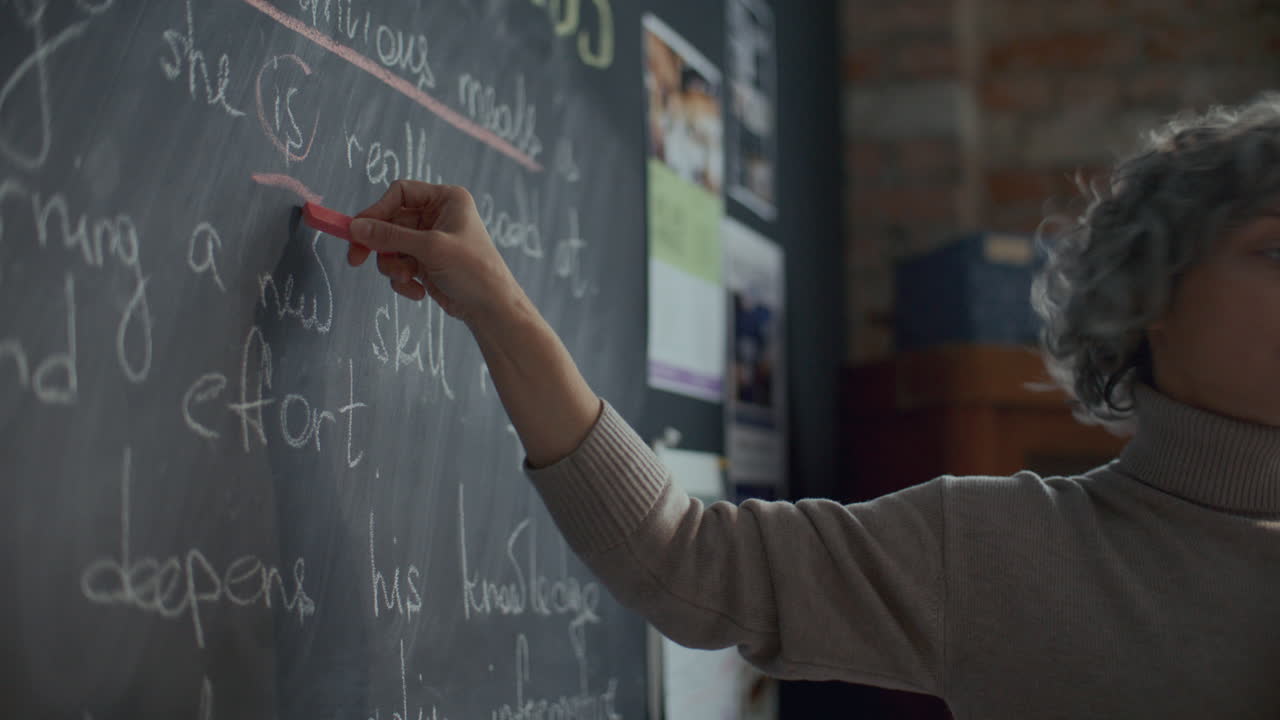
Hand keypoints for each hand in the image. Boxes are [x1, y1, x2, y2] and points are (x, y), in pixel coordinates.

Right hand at [347, 180, 524, 326]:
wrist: (492, 309)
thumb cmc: (473, 270)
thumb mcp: (431, 248)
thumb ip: (390, 236)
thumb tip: (354, 227)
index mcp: (446, 199)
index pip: (400, 193)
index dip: (377, 210)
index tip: (357, 230)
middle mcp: (437, 216)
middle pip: (390, 221)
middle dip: (380, 245)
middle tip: (355, 259)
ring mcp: (430, 241)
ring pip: (391, 247)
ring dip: (392, 266)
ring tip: (406, 279)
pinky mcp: (425, 263)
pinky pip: (399, 266)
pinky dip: (402, 280)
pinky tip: (418, 292)